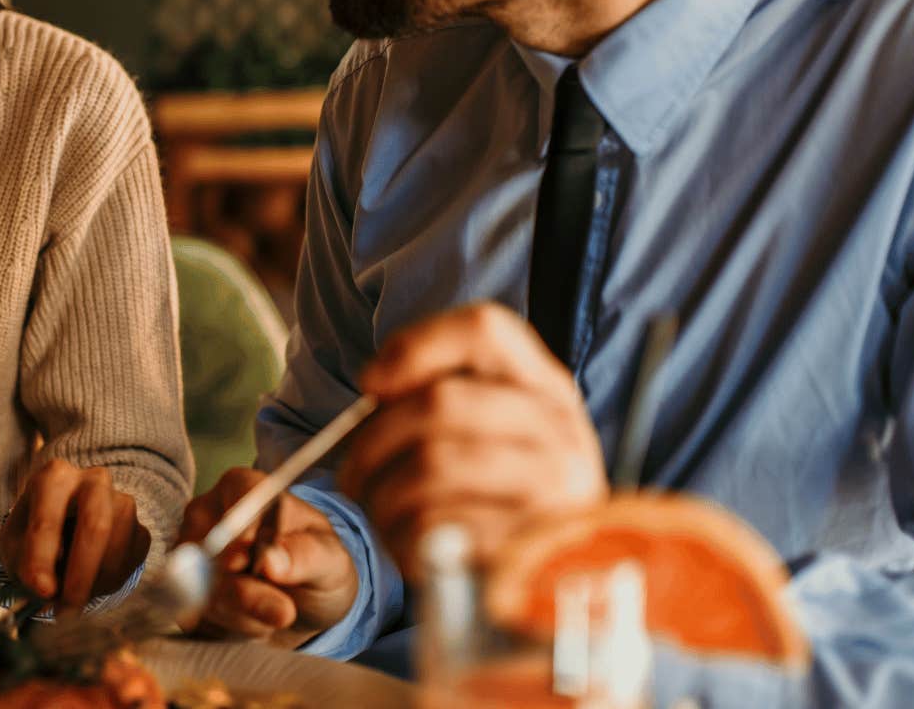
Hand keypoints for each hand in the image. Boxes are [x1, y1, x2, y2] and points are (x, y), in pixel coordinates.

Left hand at [0, 458, 150, 612]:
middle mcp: (94, 481)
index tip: (40, 591)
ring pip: (116, 550)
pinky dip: (106, 585)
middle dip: (81, 573)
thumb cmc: (36, 535)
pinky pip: (130, 565)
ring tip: (70, 596)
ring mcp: (124, 503)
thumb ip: (25, 564)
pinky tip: (89, 583)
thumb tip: (46, 589)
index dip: (43, 558)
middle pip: (96, 525)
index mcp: (54, 477)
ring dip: (92, 584)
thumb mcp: (16, 545)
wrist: (70, 528)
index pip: (48, 518)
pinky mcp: (141, 530)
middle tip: (66, 609)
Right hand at [175, 468, 358, 648]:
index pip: (234, 496)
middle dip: (247, 591)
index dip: (242, 531)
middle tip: (284, 611)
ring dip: (243, 613)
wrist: (303, 606)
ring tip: (273, 612)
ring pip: (200, 588)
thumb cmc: (317, 567)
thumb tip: (271, 561)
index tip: (252, 559)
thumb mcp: (331, 561)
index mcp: (244, 487)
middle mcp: (207, 514)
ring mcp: (188, 552)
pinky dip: (227, 628)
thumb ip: (307, 556)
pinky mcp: (181, 591)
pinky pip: (194, 615)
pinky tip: (252, 623)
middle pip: (209, 548)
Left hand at [340, 302, 605, 579]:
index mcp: (547, 388)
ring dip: (381, 491)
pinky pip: (437, 525)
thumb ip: (442, 398)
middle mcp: (560, 429)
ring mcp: (554, 488)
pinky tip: (404, 543)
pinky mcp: (528, 546)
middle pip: (441, 401)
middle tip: (352, 471)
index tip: (369, 383)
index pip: (485, 329)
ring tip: (375, 508)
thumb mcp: (490, 435)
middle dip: (373, 439)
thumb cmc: (498, 501)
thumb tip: (375, 385)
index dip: (415, 346)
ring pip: (431, 463)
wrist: (550, 585)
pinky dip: (401, 535)